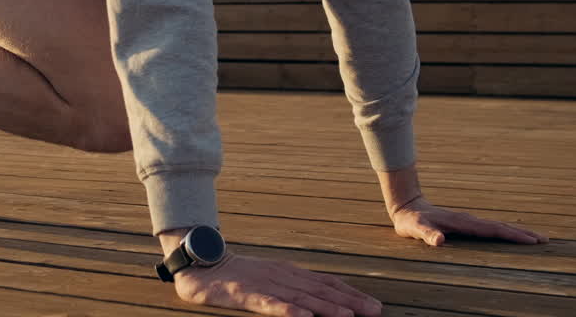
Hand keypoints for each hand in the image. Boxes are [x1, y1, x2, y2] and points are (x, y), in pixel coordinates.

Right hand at [173, 254, 382, 316]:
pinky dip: (287, 310)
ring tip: (348, 315)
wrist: (202, 264)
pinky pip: (269, 304)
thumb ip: (294, 286)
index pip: (326, 282)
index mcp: (289, 272)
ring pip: (300, 298)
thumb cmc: (238, 275)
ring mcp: (264, 284)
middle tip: (374, 311)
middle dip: (349, 301)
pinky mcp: (246, 294)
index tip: (373, 304)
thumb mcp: (270, 277)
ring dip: (326, 307)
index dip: (350, 293)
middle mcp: (282, 275)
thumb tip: (320, 298)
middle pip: (320, 290)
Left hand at [389, 196, 547, 246]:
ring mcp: (469, 220)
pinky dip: (505, 231)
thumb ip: (427, 234)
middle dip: (523, 233)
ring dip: (517, 231)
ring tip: (536, 238)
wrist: (407, 205)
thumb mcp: (415, 229)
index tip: (531, 240)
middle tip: (545, 239)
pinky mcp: (466, 223)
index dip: (512, 235)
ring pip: (498, 226)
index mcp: (463, 223)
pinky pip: (491, 228)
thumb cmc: (410, 220)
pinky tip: (511, 235)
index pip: (492, 230)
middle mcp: (469, 220)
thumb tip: (440, 240)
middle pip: (501, 226)